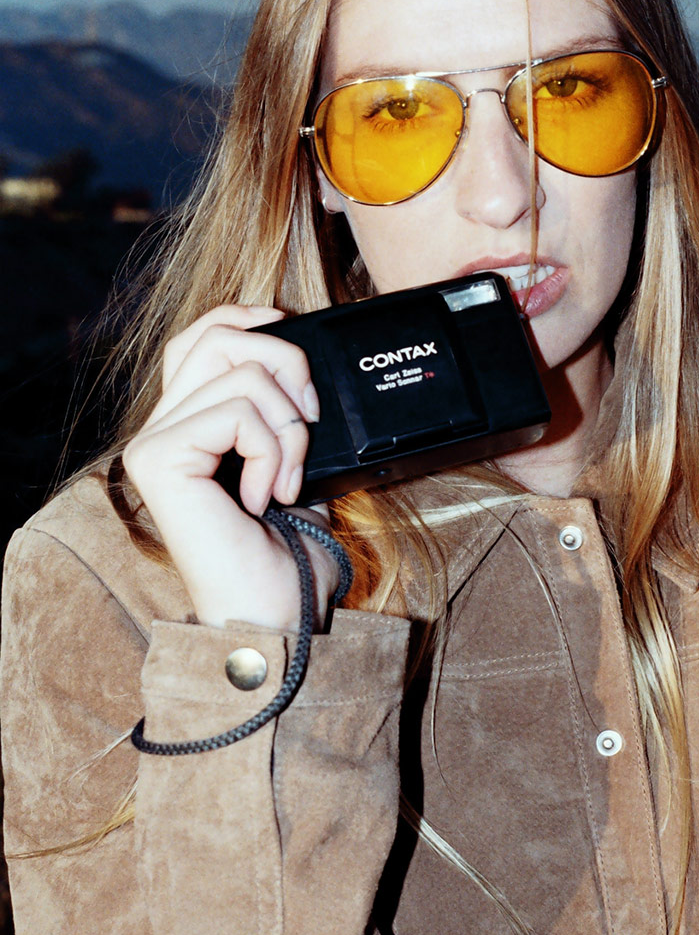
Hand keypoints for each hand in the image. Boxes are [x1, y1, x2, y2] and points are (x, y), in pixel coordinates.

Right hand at [122, 305, 337, 631]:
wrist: (276, 617)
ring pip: (242, 372)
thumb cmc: (288, 556)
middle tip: (308, 429)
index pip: (200, 337)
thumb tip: (303, 363)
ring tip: (287, 481)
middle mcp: (161, 429)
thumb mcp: (297, 463)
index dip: (244, 317)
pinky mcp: (159, 459)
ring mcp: (154, 443)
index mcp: (189, 425)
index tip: (286, 322)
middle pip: (221, 338)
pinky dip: (273, 450)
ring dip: (290, 427)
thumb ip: (284, 411)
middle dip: (288, 367)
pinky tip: (266, 496)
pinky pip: (237, 411)